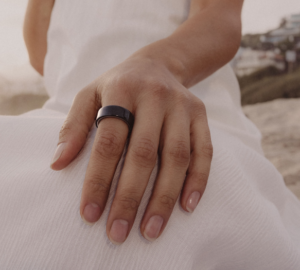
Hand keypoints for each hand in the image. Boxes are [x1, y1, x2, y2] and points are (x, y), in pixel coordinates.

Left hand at [50, 53, 212, 243]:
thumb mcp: (89, 95)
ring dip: (164, 197)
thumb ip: (74, 126)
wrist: (158, 65)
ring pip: (176, 157)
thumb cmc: (119, 85)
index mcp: (122, 90)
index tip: (90, 214)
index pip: (108, 141)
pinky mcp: (201, 115)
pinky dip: (198, 180)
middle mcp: (155, 97)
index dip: (98, 180)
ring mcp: (182, 106)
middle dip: (130, 197)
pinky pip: (204, 151)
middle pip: (144, 153)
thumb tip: (58, 164)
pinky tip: (187, 206)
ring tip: (151, 230)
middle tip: (118, 232)